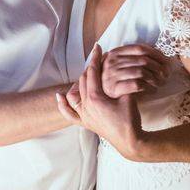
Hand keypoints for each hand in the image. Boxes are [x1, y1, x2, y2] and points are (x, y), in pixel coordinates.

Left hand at [56, 44, 144, 159]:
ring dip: (80, 81)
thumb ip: (123, 83)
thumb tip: (122, 69)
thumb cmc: (130, 120)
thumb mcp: (128, 98)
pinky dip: (63, 104)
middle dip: (90, 68)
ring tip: (86, 74)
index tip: (98, 47)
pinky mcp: (85, 123)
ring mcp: (84, 115)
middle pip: (83, 80)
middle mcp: (86, 106)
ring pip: (76, 93)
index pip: (92, 73)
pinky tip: (59, 96)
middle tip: (98, 59)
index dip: (95, 59)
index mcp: (95, 98)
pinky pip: (69, 114)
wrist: (130, 141)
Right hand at [101, 44, 170, 97]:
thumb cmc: (118, 81)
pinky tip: (153, 90)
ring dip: (155, 78)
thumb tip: (158, 52)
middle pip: (143, 60)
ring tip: (160, 83)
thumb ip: (134, 57)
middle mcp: (111, 61)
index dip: (156, 54)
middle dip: (158, 67)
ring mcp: (111, 74)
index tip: (166, 61)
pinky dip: (149, 87)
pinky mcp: (114, 88)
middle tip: (167, 74)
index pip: (140, 48)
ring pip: (141, 72)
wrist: (106, 101)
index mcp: (115, 53)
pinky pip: (137, 85)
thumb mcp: (122, 65)